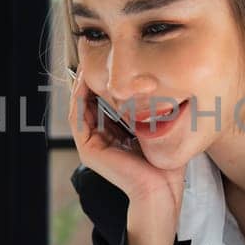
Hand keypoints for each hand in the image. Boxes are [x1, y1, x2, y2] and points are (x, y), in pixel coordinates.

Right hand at [69, 72, 184, 220]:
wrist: (160, 191)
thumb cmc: (165, 164)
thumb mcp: (160, 129)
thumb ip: (155, 111)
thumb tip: (163, 86)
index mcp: (114, 135)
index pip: (104, 101)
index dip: (105, 79)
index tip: (112, 59)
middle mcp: (99, 138)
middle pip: (90, 100)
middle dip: (93, 76)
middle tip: (97, 53)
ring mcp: (91, 144)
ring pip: (81, 105)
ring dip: (84, 82)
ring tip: (90, 61)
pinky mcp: (88, 148)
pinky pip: (78, 116)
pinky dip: (81, 96)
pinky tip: (88, 79)